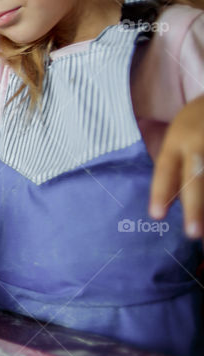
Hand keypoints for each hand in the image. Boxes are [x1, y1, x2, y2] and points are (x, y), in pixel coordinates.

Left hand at [149, 95, 203, 238]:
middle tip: (192, 234)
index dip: (161, 192)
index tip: (156, 216)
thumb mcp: (181, 133)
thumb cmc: (198, 120)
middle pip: (196, 178)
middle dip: (195, 207)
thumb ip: (174, 162)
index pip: (166, 168)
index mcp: (179, 139)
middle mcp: (198, 142)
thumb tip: (168, 202)